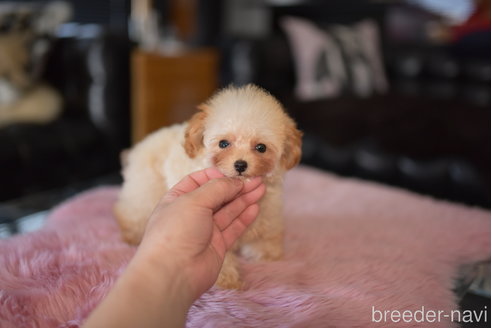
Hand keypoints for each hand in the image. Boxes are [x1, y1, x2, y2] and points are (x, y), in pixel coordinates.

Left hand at [138, 168, 265, 298]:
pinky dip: (244, 217)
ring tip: (261, 188)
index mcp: (178, 198)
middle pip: (217, 195)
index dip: (216, 175)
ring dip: (244, 199)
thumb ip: (217, 188)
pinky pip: (233, 228)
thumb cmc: (175, 232)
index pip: (198, 181)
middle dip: (236, 187)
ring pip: (228, 211)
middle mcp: (191, 213)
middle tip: (256, 179)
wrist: (173, 273)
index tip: (232, 173)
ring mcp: (205, 230)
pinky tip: (254, 207)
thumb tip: (235, 181)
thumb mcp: (194, 201)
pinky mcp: (217, 246)